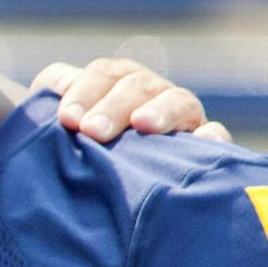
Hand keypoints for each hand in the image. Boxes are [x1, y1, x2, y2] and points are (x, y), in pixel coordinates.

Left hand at [29, 57, 231, 145]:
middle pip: (136, 85)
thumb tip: (57, 86)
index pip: (103, 74)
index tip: (66, 118)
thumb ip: (52, 100)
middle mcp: (150, 93)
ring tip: (142, 124)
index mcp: (115, 82)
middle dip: (112, 106)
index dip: (84, 90)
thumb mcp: (60, 126)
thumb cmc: (75, 151)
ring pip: (178, 101)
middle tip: (91, 130)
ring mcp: (181, 116)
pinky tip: (202, 143)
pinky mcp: (205, 146)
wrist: (114, 192)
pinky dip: (212, 137)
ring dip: (160, 111)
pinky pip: (215, 136)